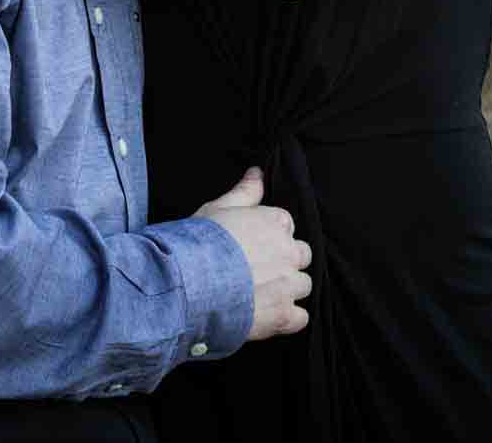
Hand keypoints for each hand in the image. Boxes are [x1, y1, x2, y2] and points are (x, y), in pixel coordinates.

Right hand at [196, 167, 310, 341]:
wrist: (188, 284)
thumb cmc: (199, 243)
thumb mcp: (218, 209)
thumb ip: (244, 192)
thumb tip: (258, 172)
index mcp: (276, 222)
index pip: (286, 227)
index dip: (269, 239)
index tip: (253, 248)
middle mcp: (289, 251)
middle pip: (301, 256)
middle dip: (285, 263)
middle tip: (257, 272)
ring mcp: (288, 285)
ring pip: (303, 286)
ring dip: (287, 291)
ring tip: (259, 295)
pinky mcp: (283, 316)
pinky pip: (300, 318)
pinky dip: (288, 319)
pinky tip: (267, 316)